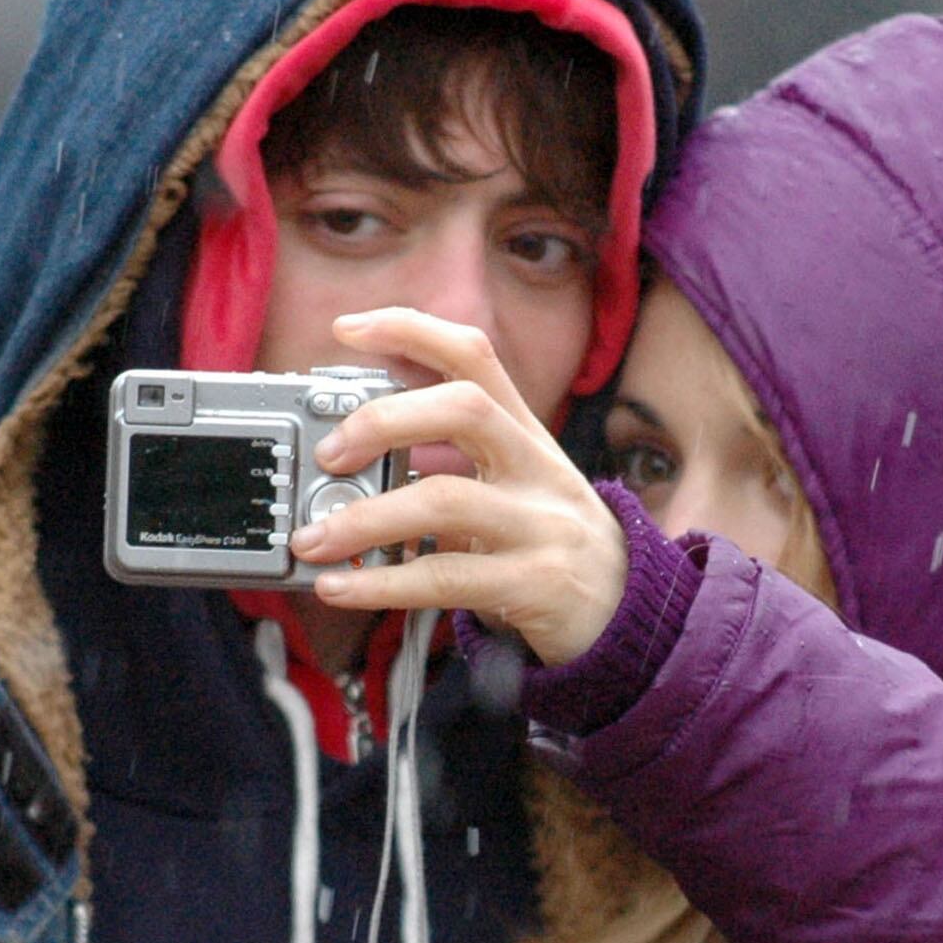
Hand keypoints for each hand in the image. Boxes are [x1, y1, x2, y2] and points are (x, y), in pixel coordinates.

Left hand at [287, 307, 627, 666]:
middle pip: (466, 408)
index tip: (348, 327)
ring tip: (312, 540)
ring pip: (448, 500)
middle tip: (329, 453)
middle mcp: (537, 468)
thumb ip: (449, 467)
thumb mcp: (514, 488)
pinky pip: (448, 578)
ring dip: (366, 518)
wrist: (631, 614)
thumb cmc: (551, 546)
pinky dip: (382, 584)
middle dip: (385, 419)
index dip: (411, 330)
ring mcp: (541, 526)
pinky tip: (337, 588)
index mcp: (525, 435)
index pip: (474, 356)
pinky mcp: (535, 585)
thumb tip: (348, 462)